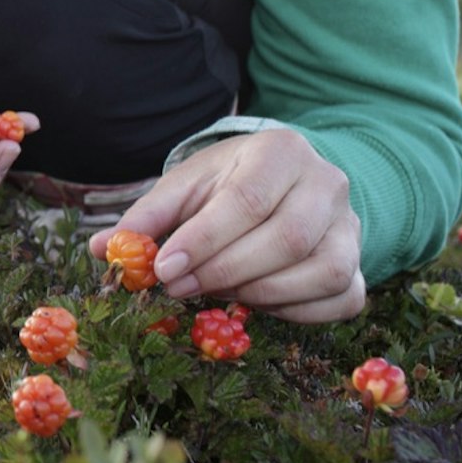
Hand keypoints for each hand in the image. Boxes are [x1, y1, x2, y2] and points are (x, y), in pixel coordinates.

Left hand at [87, 128, 364, 323]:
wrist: (282, 181)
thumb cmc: (226, 183)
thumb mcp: (184, 186)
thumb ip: (146, 217)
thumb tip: (101, 250)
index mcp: (281, 151)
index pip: (248, 199)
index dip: (205, 240)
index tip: (164, 269)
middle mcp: (327, 183)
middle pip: (286, 238)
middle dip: (225, 271)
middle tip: (177, 288)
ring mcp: (351, 226)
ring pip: (321, 271)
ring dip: (260, 294)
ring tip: (213, 292)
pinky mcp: (360, 264)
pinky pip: (341, 298)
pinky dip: (296, 311)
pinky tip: (254, 304)